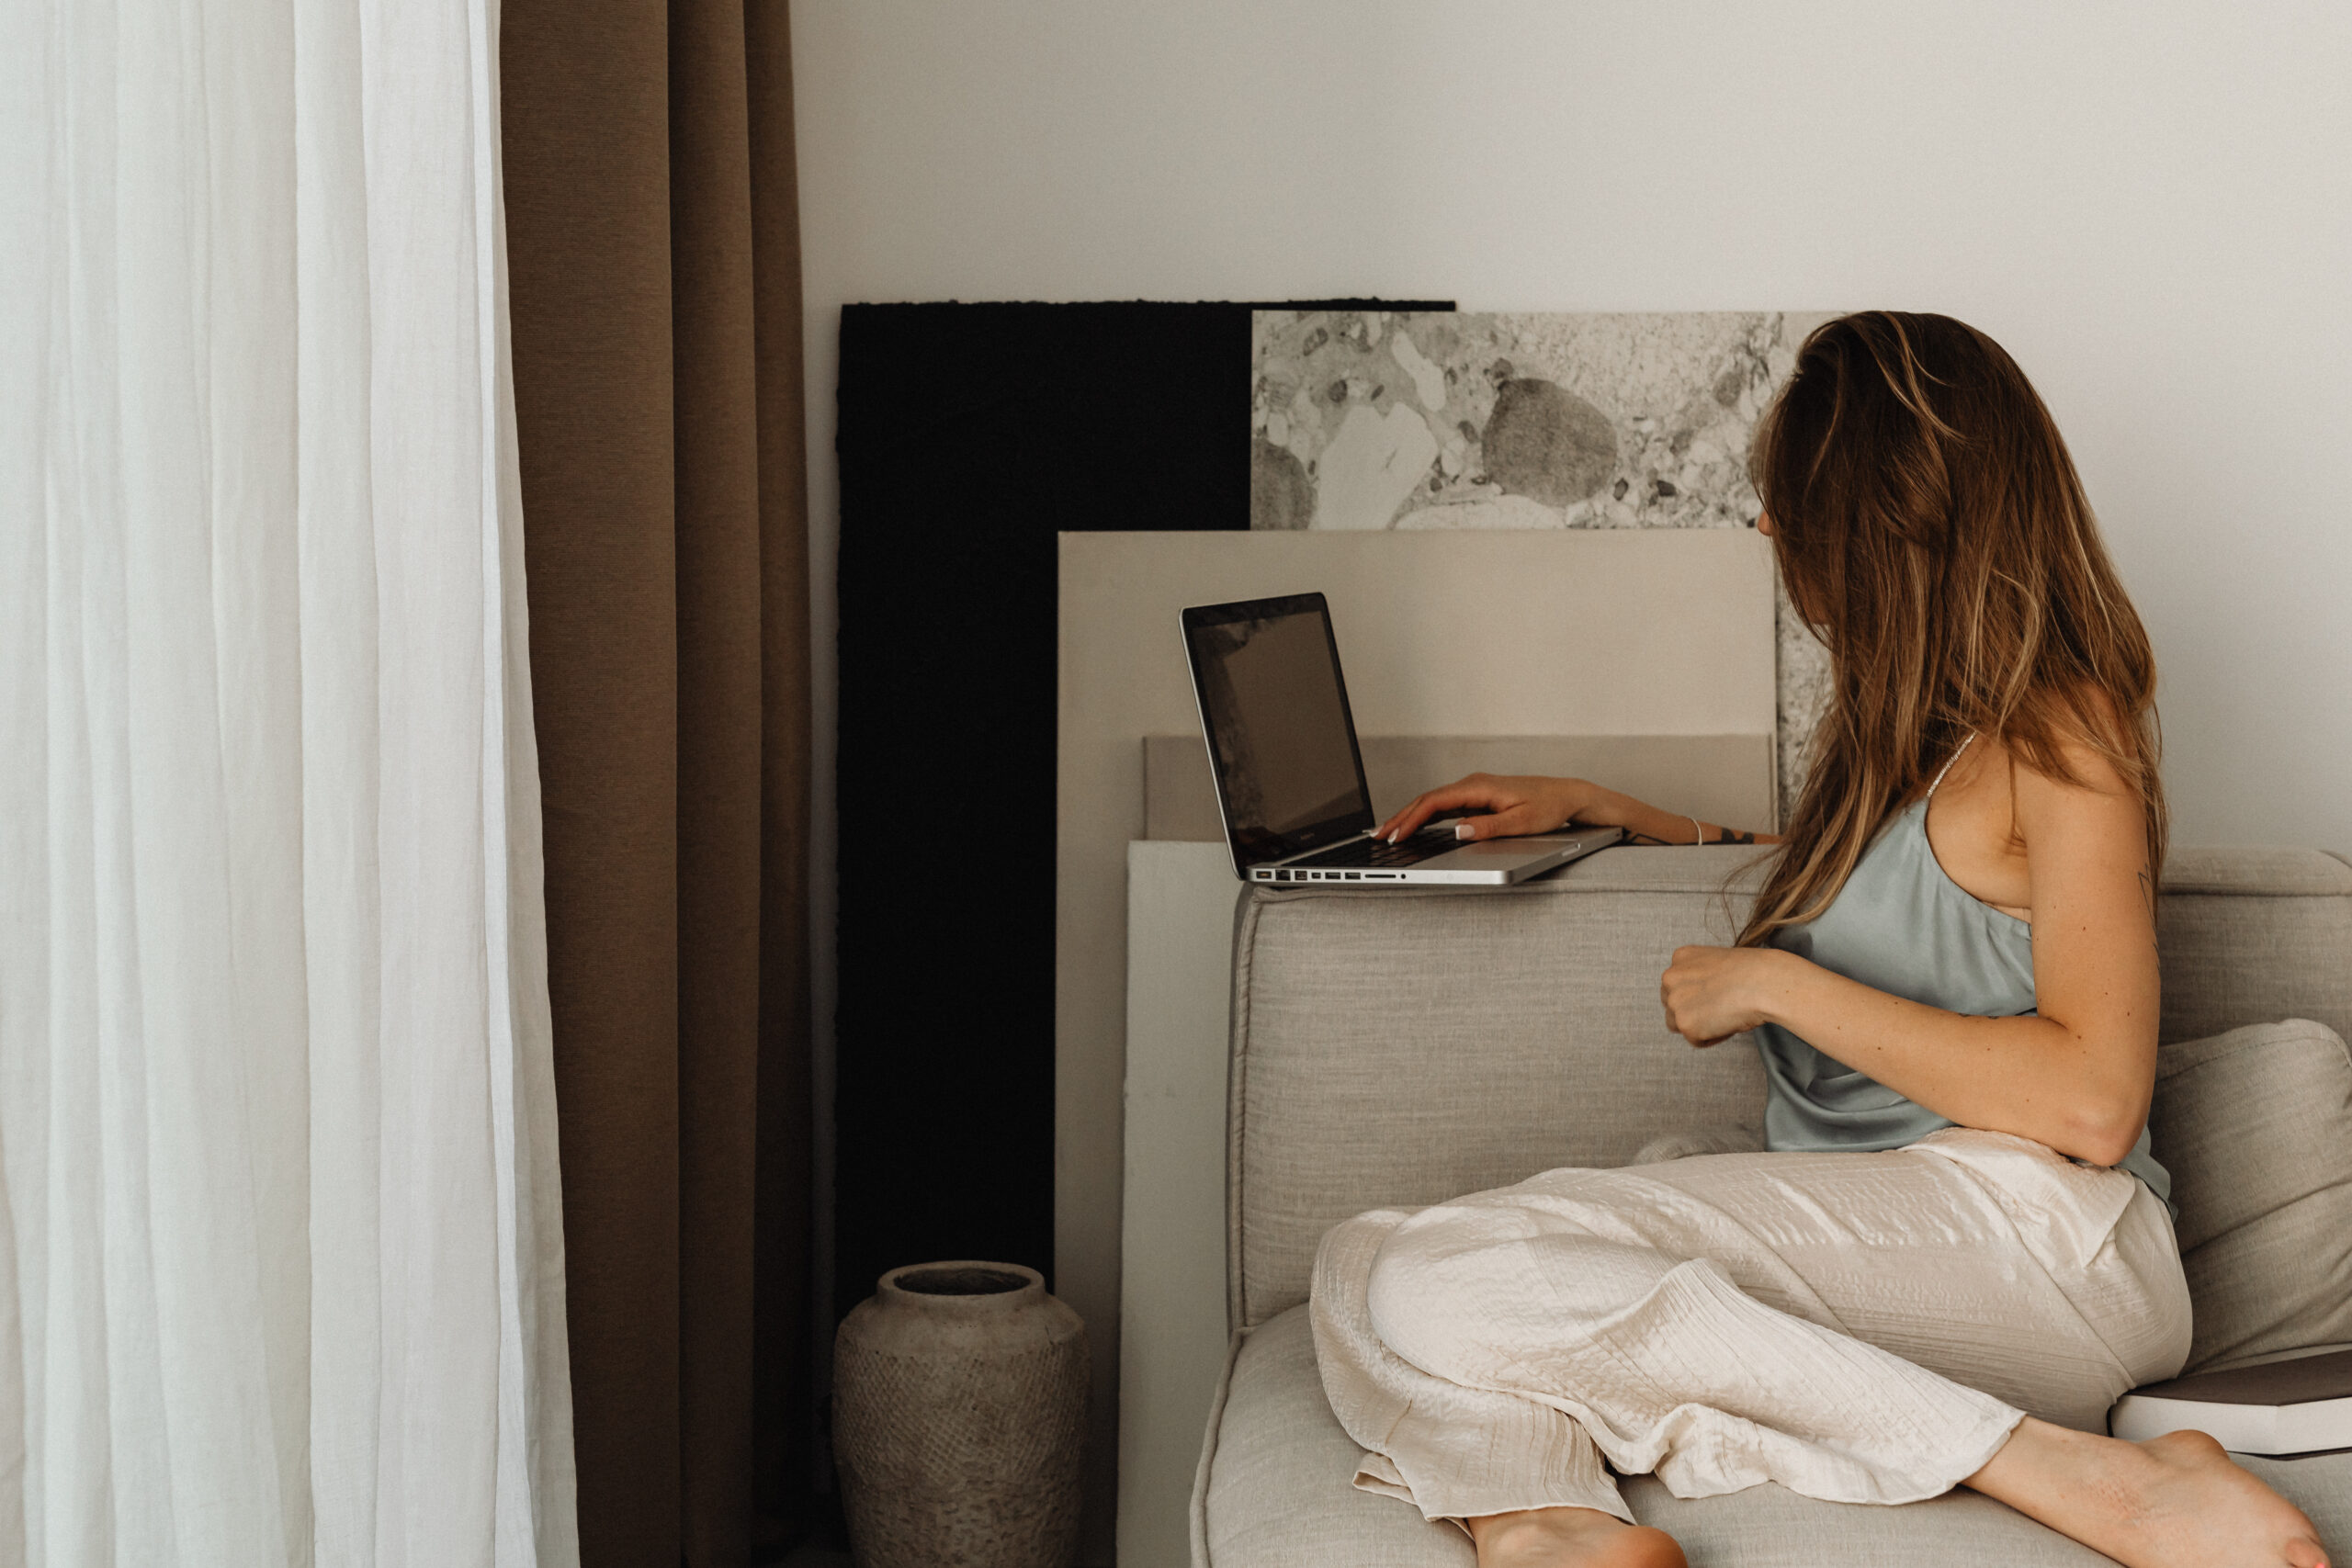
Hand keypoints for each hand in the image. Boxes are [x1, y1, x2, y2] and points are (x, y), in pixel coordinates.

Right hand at [1377, 774, 1621, 844]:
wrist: (1568, 796)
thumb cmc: (1549, 807)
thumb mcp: (1521, 822)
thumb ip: (1488, 827)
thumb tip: (1457, 830)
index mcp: (1479, 787)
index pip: (1434, 802)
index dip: (1411, 819)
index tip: (1396, 835)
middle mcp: (1472, 784)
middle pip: (1426, 800)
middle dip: (1400, 818)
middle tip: (1379, 837)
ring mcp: (1474, 790)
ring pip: (1432, 803)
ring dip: (1409, 817)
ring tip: (1389, 834)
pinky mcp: (1477, 798)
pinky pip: (1443, 806)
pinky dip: (1424, 817)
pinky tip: (1414, 827)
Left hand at [1660, 945, 1785, 1046]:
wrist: (1766, 982)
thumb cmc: (1754, 972)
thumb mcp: (1719, 963)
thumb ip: (1701, 976)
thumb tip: (1699, 998)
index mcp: (1680, 957)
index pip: (1677, 984)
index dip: (1698, 994)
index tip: (1717, 995)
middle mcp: (1670, 977)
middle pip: (1672, 1005)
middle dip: (1692, 1010)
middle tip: (1721, 1009)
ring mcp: (1675, 1001)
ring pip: (1678, 1025)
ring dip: (1698, 1026)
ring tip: (1724, 1015)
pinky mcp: (1685, 1024)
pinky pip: (1696, 1041)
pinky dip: (1713, 1038)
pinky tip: (1729, 1023)